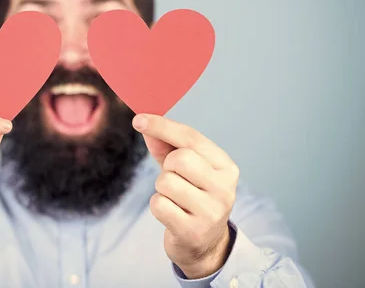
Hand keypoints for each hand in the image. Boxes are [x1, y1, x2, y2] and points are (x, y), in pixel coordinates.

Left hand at [132, 114, 238, 278]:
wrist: (205, 245)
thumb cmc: (192, 197)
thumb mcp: (184, 169)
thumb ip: (166, 145)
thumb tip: (145, 124)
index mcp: (226, 166)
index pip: (192, 138)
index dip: (162, 126)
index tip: (139, 119)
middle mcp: (224, 188)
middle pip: (180, 159)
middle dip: (167, 166)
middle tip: (174, 179)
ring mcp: (211, 212)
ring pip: (166, 182)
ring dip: (162, 189)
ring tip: (175, 199)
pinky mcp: (193, 231)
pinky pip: (158, 204)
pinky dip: (158, 206)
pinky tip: (172, 214)